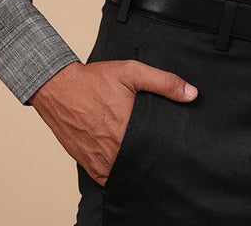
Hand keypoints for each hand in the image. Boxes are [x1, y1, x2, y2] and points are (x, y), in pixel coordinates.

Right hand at [28, 59, 197, 185]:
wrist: (58, 88)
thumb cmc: (94, 80)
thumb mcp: (131, 72)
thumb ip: (164, 82)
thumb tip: (192, 94)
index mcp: (127, 128)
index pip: (155, 149)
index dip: (165, 149)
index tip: (171, 145)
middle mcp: (113, 149)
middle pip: (141, 163)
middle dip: (151, 156)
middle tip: (158, 149)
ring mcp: (99, 160)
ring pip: (125, 173)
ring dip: (134, 166)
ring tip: (142, 154)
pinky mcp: (87, 165)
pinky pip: (108, 178)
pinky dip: (117, 172)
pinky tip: (124, 160)